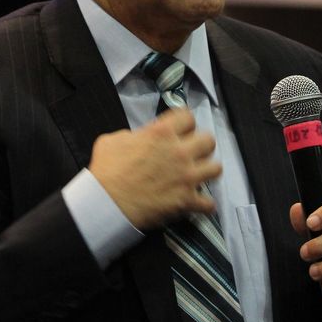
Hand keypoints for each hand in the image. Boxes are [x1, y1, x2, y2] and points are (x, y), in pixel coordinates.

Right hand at [90, 108, 220, 229]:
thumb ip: (133, 135)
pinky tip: (198, 203)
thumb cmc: (106, 170)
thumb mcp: (113, 140)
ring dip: (207, 172)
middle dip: (201, 146)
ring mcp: (186, 176)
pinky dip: (204, 205)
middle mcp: (179, 152)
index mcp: (162, 133)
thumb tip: (139, 139)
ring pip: (216, 168)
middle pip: (208, 141)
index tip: (181, 131)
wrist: (105, 203)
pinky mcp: (187, 200)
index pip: (188, 117)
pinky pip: (209, 203)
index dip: (185, 123)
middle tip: (191, 153)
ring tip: (198, 176)